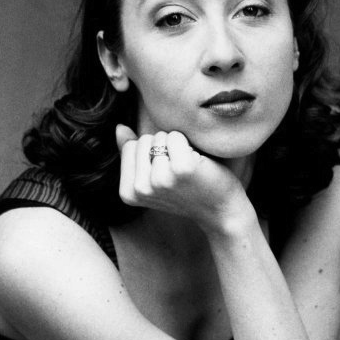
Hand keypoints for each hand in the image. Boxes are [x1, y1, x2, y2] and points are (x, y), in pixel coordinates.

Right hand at [116, 124, 252, 232]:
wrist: (220, 212)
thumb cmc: (188, 191)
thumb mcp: (153, 178)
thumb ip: (133, 154)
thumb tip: (119, 127)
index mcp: (128, 193)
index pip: (130, 147)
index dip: (151, 153)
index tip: (165, 175)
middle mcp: (140, 189)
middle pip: (144, 140)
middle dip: (163, 148)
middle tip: (179, 174)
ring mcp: (160, 179)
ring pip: (160, 136)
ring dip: (177, 148)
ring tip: (188, 170)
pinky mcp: (181, 169)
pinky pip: (177, 136)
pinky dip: (190, 145)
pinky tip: (198, 165)